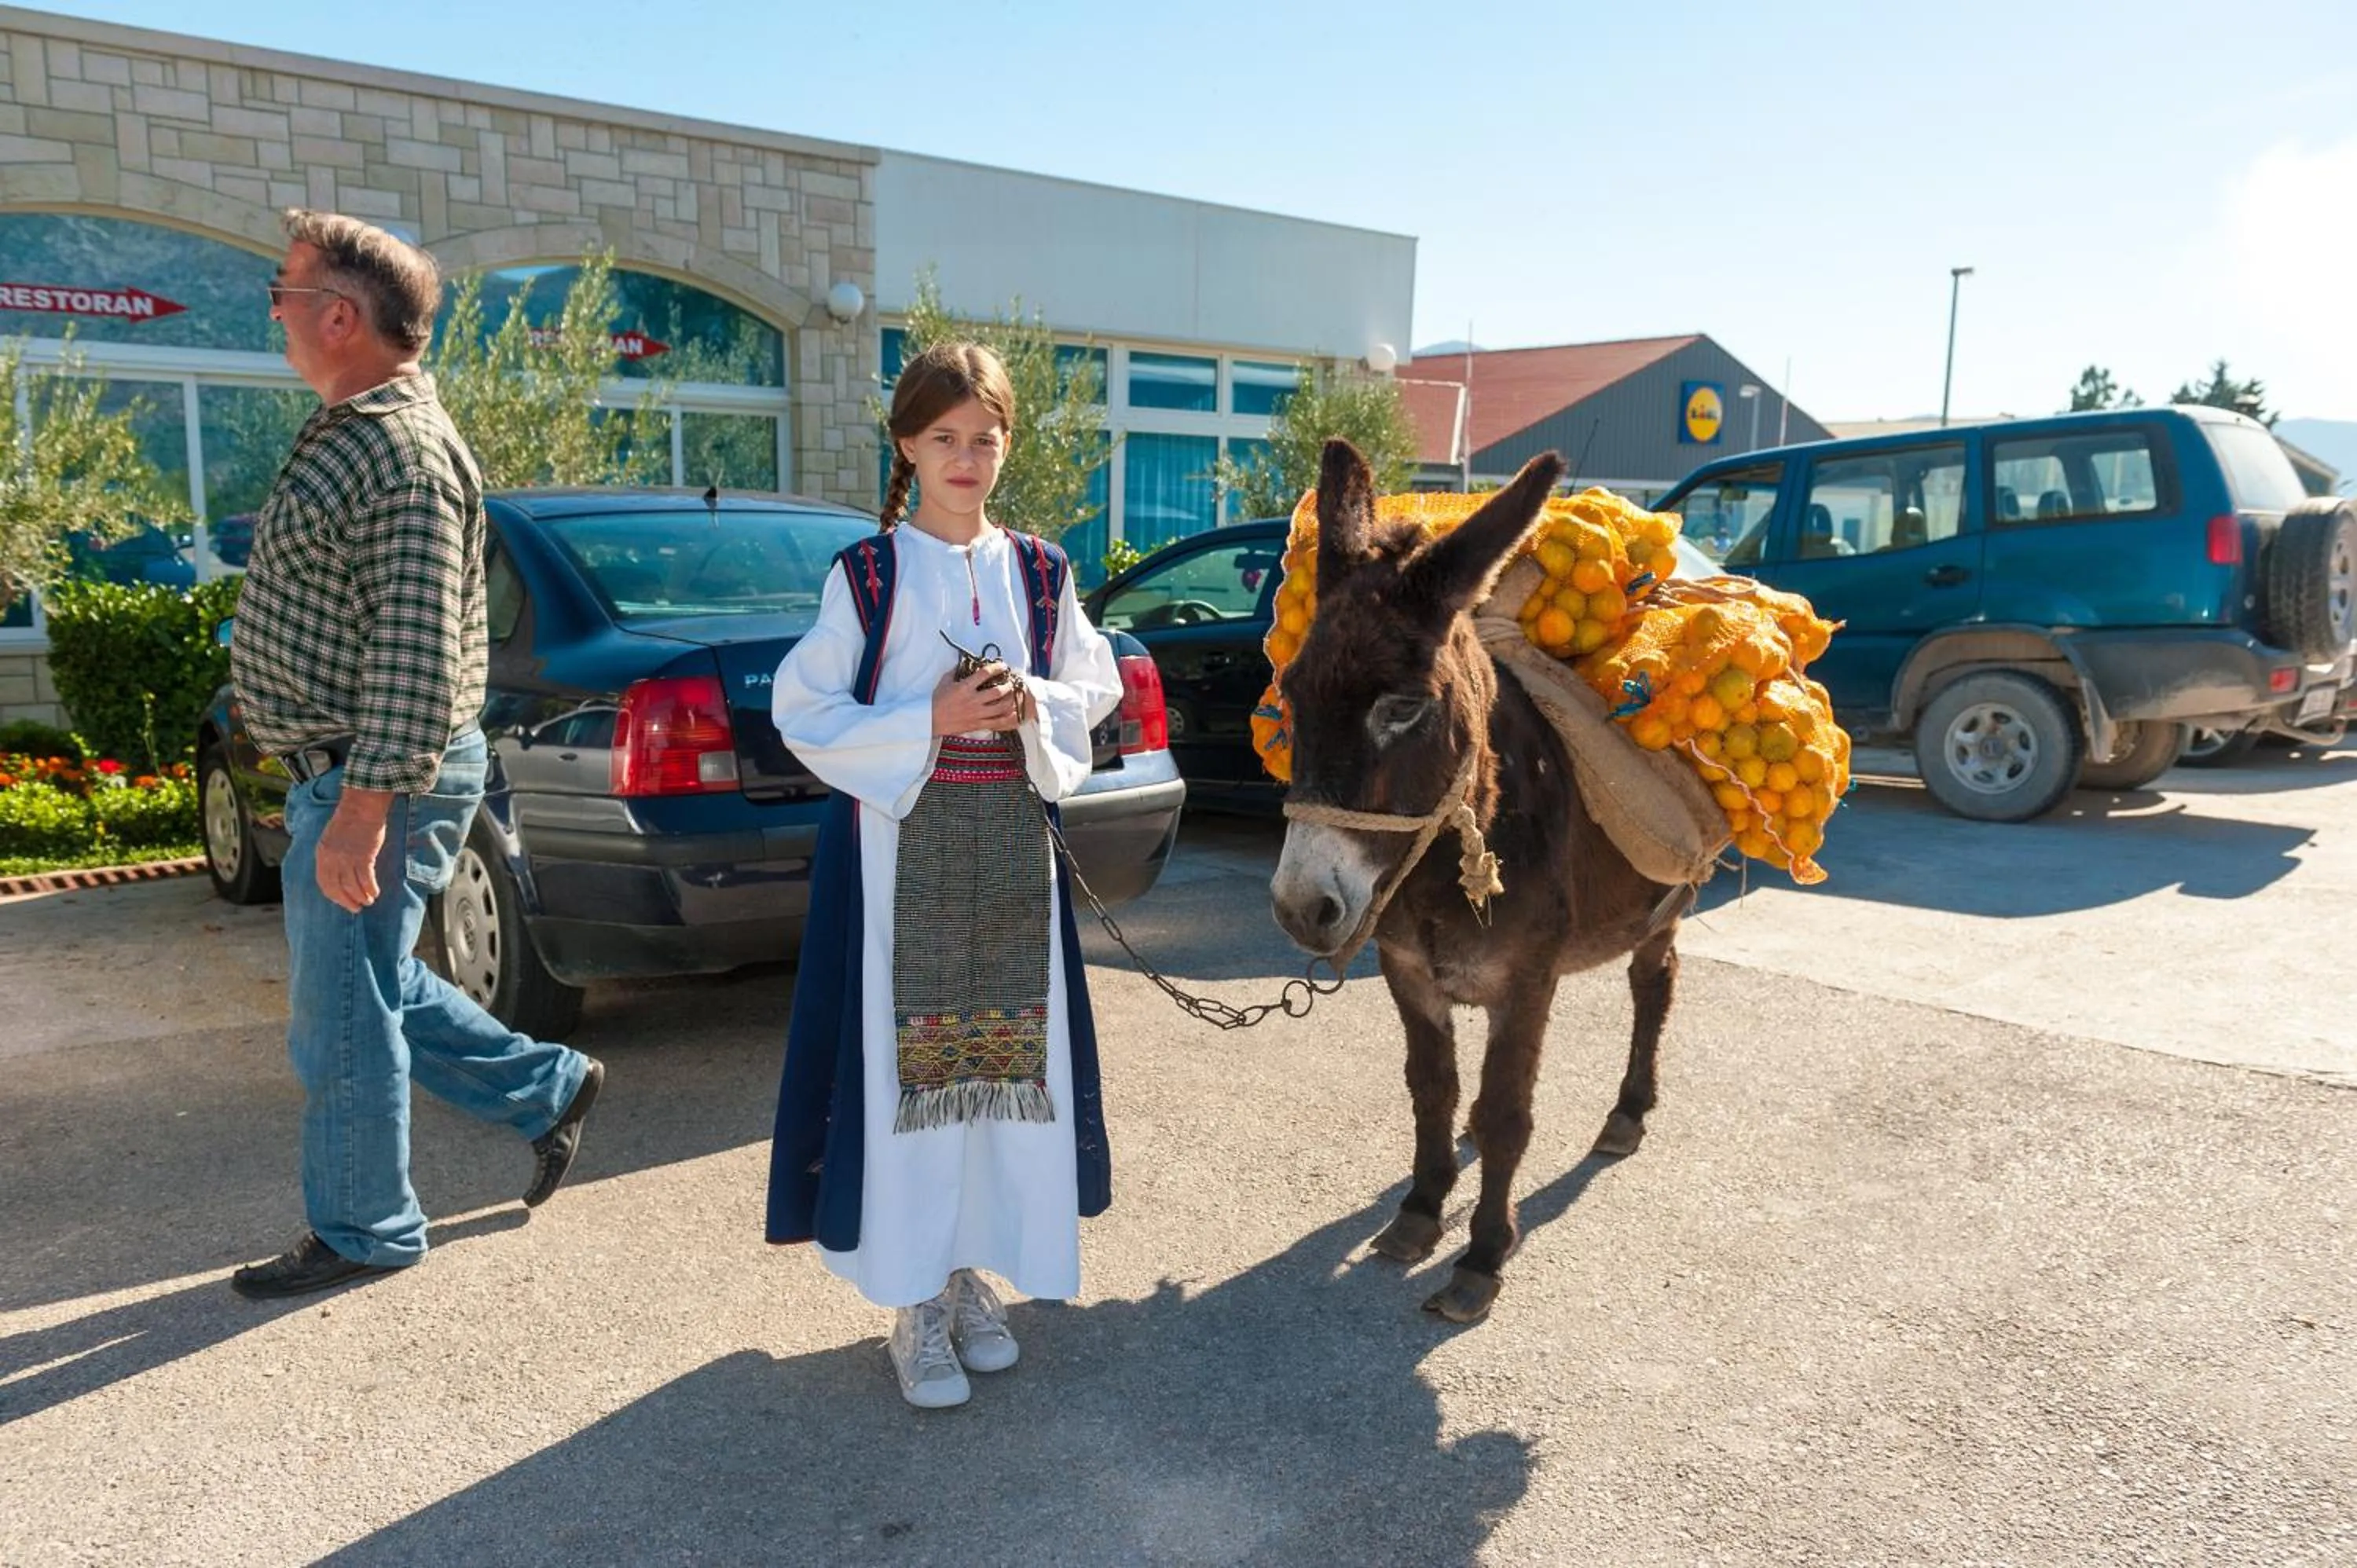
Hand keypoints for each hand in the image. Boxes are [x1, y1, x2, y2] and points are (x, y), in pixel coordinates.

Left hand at [315, 793, 389, 911]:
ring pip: (352, 886)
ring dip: (361, 897)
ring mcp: (347, 858)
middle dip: (346, 901)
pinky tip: (375, 892)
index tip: (343, 901)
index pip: (324, 882)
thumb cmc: (350, 819)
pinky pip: (366, 880)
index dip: (334, 896)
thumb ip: (332, 854)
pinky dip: (370, 889)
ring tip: (368, 901)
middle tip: (356, 909)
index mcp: (322, 853)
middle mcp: (331, 859)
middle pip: (337, 888)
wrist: (361, 806)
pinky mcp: (363, 857)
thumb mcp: (332, 837)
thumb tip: (338, 871)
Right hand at [932, 665, 1028, 734]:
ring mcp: (976, 714)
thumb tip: (963, 664)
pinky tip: (1012, 714)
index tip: (1003, 666)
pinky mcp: (977, 725)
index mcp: (965, 687)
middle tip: (1011, 682)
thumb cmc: (936, 701)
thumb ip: (955, 672)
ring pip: (1001, 707)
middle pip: (998, 691)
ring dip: (1010, 700)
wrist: (930, 721)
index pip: (985, 674)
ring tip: (1012, 696)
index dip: (997, 668)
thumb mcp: (944, 682)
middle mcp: (973, 700)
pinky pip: (997, 723)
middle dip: (1008, 685)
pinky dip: (1007, 718)